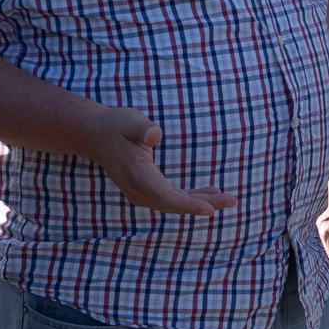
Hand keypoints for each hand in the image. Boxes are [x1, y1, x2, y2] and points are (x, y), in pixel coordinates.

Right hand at [83, 104, 236, 215]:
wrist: (96, 135)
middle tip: (231, 200)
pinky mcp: (146, 190)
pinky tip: (210, 194)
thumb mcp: (130, 119)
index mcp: (137, 176)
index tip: (210, 209)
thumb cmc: (116, 125)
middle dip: (203, 204)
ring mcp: (141, 193)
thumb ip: (142, 128)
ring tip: (227, 198)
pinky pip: (171, 199)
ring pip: (174, 204)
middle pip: (174, 205)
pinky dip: (190, 199)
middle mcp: (138, 190)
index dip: (188, 204)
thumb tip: (155, 135)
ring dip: (200, 202)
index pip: (165, 196)